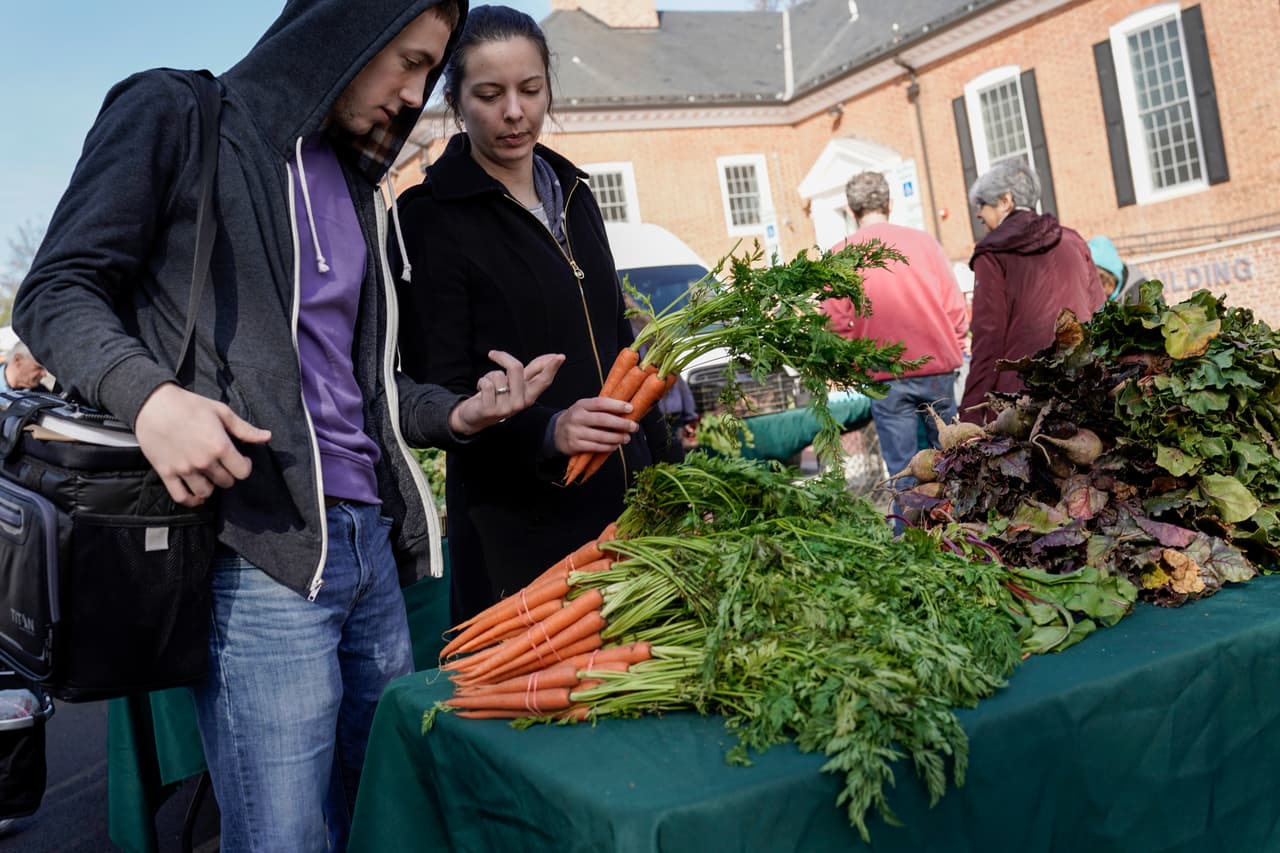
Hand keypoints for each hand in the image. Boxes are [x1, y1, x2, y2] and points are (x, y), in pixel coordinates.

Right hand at [134, 382, 271, 506]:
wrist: (153, 404)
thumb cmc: (189, 405)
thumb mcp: (221, 412)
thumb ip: (245, 429)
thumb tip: (267, 436)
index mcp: (219, 446)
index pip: (242, 472)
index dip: (244, 466)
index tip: (240, 459)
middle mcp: (204, 461)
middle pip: (226, 482)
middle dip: (228, 474)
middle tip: (223, 464)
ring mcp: (184, 469)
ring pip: (206, 492)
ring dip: (211, 486)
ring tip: (209, 475)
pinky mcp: (167, 473)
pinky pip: (181, 497)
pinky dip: (191, 500)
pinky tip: (196, 493)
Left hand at [448, 350, 564, 435]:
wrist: (477, 415)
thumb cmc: (499, 395)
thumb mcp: (517, 383)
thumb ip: (534, 370)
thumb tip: (552, 357)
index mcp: (530, 395)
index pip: (543, 380)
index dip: (552, 367)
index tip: (561, 356)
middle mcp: (521, 403)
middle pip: (516, 368)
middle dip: (502, 357)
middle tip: (493, 354)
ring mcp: (506, 408)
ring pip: (498, 375)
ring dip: (488, 376)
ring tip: (489, 387)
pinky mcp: (491, 410)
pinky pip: (486, 384)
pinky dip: (481, 382)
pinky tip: (482, 392)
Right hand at [553, 396, 636, 455]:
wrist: (556, 432)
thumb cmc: (578, 419)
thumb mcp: (585, 409)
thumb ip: (602, 409)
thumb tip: (626, 411)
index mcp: (582, 405)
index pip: (601, 403)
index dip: (617, 405)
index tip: (630, 408)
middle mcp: (577, 417)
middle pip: (603, 420)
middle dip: (621, 423)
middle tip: (634, 426)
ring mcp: (575, 432)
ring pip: (601, 436)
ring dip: (617, 438)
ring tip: (627, 438)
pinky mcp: (575, 445)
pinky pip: (595, 447)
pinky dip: (608, 447)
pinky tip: (615, 445)